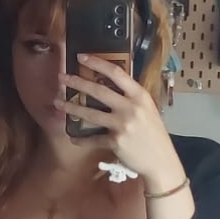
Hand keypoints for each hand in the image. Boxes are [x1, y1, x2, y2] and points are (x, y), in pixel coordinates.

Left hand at [55, 54, 184, 185]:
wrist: (161, 161)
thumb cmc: (154, 134)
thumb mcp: (148, 110)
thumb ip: (131, 98)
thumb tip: (110, 85)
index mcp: (140, 96)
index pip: (117, 73)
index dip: (97, 63)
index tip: (81, 57)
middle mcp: (131, 108)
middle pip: (99, 91)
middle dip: (77, 83)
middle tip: (62, 78)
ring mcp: (122, 125)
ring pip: (90, 113)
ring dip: (71, 107)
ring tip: (58, 102)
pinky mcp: (115, 141)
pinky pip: (93, 138)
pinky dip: (81, 139)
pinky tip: (73, 138)